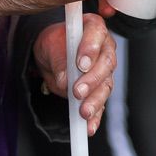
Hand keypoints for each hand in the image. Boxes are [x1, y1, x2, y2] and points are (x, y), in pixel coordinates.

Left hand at [33, 13, 116, 135]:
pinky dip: (95, 117)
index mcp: (93, 29)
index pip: (97, 34)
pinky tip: (89, 126)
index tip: (80, 63)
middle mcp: (104, 49)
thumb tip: (65, 78)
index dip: (91, 48)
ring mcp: (104, 72)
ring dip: (95, 101)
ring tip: (83, 112)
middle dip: (92, 80)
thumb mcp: (49, 45)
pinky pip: (101, 104)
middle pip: (106, 64)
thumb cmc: (53, 44)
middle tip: (77, 91)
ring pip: (106, 86)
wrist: (51, 56)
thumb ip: (59, 58)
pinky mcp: (99, 91)